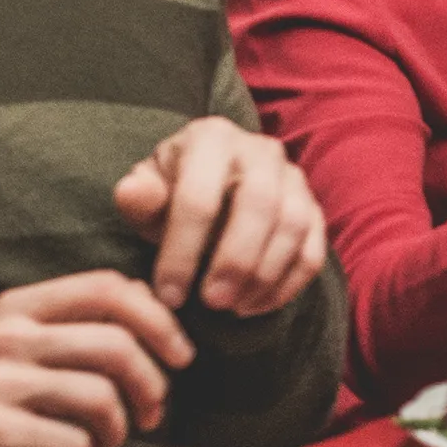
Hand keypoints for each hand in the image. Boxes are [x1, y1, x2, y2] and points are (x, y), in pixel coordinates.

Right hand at [0, 272, 191, 446]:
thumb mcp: (23, 349)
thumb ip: (78, 325)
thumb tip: (153, 306)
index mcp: (19, 306)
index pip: (108, 288)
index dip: (159, 320)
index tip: (181, 356)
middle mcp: (6, 336)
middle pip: (116, 347)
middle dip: (150, 388)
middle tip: (150, 416)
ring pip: (101, 400)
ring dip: (116, 434)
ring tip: (97, 444)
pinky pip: (74, 446)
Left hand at [113, 116, 324, 317]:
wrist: (212, 191)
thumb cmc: (171, 196)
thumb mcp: (146, 195)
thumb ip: (138, 198)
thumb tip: (133, 193)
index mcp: (211, 138)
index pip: (199, 196)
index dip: (182, 251)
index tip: (169, 295)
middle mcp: (260, 149)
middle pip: (258, 205)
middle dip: (234, 261)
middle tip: (212, 303)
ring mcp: (293, 177)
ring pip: (292, 227)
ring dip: (264, 275)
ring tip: (233, 308)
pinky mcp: (313, 208)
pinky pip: (313, 249)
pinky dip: (288, 285)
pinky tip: (256, 306)